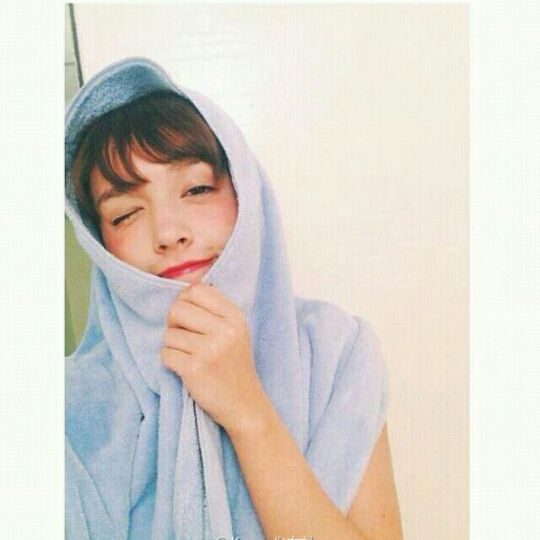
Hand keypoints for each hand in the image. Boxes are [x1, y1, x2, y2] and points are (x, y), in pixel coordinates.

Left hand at [161, 283, 269, 434]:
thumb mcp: (235, 331)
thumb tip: (183, 290)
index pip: (196, 290)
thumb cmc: (233, 365)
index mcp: (234, 317)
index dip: (184, 301)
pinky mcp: (194, 369)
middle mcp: (224, 330)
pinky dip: (171, 362)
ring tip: (190, 357)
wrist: (244, 404)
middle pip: (177, 309)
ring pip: (168, 334)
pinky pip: (166, 354)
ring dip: (173, 346)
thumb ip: (214, 310)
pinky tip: (187, 369)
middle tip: (184, 338)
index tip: (187, 317)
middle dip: (173, 323)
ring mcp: (209, 350)